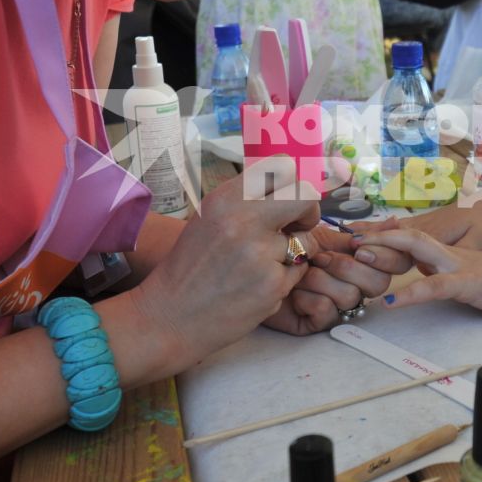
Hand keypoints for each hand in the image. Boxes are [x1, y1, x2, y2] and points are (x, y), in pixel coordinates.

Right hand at [131, 157, 321, 363]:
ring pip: (307, 241)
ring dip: (296, 251)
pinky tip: (258, 285)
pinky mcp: (272, 285)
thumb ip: (245, 200)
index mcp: (225, 199)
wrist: (171, 315)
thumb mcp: (209, 218)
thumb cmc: (192, 266)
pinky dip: (285, 279)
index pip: (282, 166)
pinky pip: (299, 272)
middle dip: (309, 211)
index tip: (288, 200)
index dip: (292, 183)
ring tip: (267, 263)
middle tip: (298, 226)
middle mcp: (242, 220)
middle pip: (305, 196)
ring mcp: (259, 254)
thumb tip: (287, 184)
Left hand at [262, 225, 410, 334]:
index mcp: (362, 263)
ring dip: (320, 279)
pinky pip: (327, 310)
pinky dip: (307, 297)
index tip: (356, 245)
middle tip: (319, 258)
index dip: (384, 254)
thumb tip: (395, 222)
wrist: (252, 271)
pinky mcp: (320, 324)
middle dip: (346, 266)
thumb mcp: (322, 235)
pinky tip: (293, 293)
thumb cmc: (287, 250)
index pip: (396, 263)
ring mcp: (339, 307)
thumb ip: (358, 232)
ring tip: (300, 273)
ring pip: (351, 296)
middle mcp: (356, 287)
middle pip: (379, 283)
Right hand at [353, 201, 481, 251]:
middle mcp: (422, 227)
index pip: (403, 244)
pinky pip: (392, 226)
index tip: (362, 252)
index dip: (382, 249)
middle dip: (367, 240)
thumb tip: (440, 262)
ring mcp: (419, 223)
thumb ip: (460, 251)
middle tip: (343, 246)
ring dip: (366, 231)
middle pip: (390, 235)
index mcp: (435, 234)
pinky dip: (373, 228)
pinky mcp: (420, 223)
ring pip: (388, 228)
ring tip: (340, 235)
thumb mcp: (479, 240)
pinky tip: (358, 230)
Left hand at [359, 229, 481, 319]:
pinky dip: (413, 293)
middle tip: (345, 238)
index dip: (382, 235)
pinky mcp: (471, 284)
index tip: (353, 236)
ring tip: (358, 256)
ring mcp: (460, 267)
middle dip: (375, 235)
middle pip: (407, 236)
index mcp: (447, 254)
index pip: (409, 238)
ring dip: (387, 251)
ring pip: (419, 252)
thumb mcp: (466, 276)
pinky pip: (437, 287)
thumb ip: (442, 272)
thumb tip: (420, 273)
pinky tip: (393, 301)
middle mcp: (449, 255)